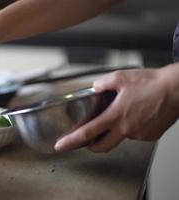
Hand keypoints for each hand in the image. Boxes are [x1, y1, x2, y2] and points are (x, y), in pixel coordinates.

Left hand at [54, 65, 178, 152]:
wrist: (178, 89)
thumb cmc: (153, 83)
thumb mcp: (121, 77)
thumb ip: (102, 83)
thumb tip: (94, 87)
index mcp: (116, 115)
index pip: (87, 133)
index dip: (71, 141)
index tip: (61, 146)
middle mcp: (127, 129)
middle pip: (101, 147)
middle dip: (90, 146)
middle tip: (85, 141)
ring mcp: (139, 134)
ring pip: (120, 137)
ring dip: (115, 130)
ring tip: (122, 113)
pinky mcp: (150, 135)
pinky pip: (135, 134)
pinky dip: (130, 127)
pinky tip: (136, 114)